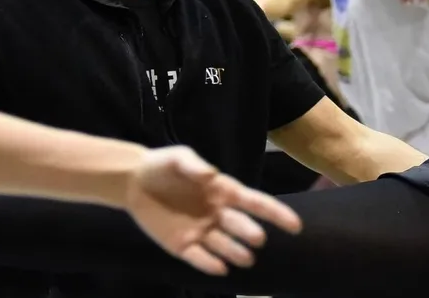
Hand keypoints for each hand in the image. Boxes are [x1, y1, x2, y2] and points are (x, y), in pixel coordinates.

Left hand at [125, 146, 301, 275]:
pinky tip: (220, 269)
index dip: (275, 213)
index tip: (295, 225)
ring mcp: (201, 232)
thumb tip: (212, 175)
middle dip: (249, 232)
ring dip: (235, 253)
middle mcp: (217, 214)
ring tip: (245, 258)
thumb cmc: (162, 166)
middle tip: (257, 238)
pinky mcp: (182, 246)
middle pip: (239, 226)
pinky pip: (199, 258)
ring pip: (224, 246)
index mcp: (223, 192)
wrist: (133, 182)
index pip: (255, 203)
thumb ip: (195, 166)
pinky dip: (209, 265)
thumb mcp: (178, 158)